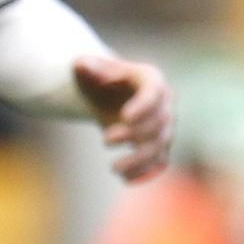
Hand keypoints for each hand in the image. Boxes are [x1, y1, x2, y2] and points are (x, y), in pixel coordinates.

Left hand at [72, 55, 173, 183]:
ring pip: (160, 147)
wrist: (108, 95)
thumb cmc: (100, 80)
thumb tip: (79, 64)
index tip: (125, 117)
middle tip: (105, 139)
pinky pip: (159, 163)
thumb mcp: (91, 71)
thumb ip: (88, 67)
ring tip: (113, 168)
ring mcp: (163, 127)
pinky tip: (126, 179)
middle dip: (134, 134)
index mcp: (151, 80)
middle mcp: (164, 104)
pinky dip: (146, 173)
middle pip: (159, 123)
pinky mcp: (158, 146)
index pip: (154, 93)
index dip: (143, 106)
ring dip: (139, 160)